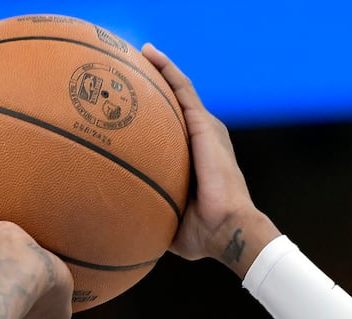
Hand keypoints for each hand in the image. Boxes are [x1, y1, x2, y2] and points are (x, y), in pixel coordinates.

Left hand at [142, 43, 280, 274]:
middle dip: (156, 86)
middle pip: (175, 104)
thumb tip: (125, 226)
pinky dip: (167, 70)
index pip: (172, 129)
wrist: (226, 230)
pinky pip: (183, 90)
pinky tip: (149, 54)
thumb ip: (151, 215)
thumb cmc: (202, 234)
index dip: (155, 114)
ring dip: (160, 69)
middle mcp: (202, 138)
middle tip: (130, 70)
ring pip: (179, 90)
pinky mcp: (205, 125)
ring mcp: (205, 128)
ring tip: (139, 52)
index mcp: (195, 157)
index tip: (131, 103)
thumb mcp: (169, 220)